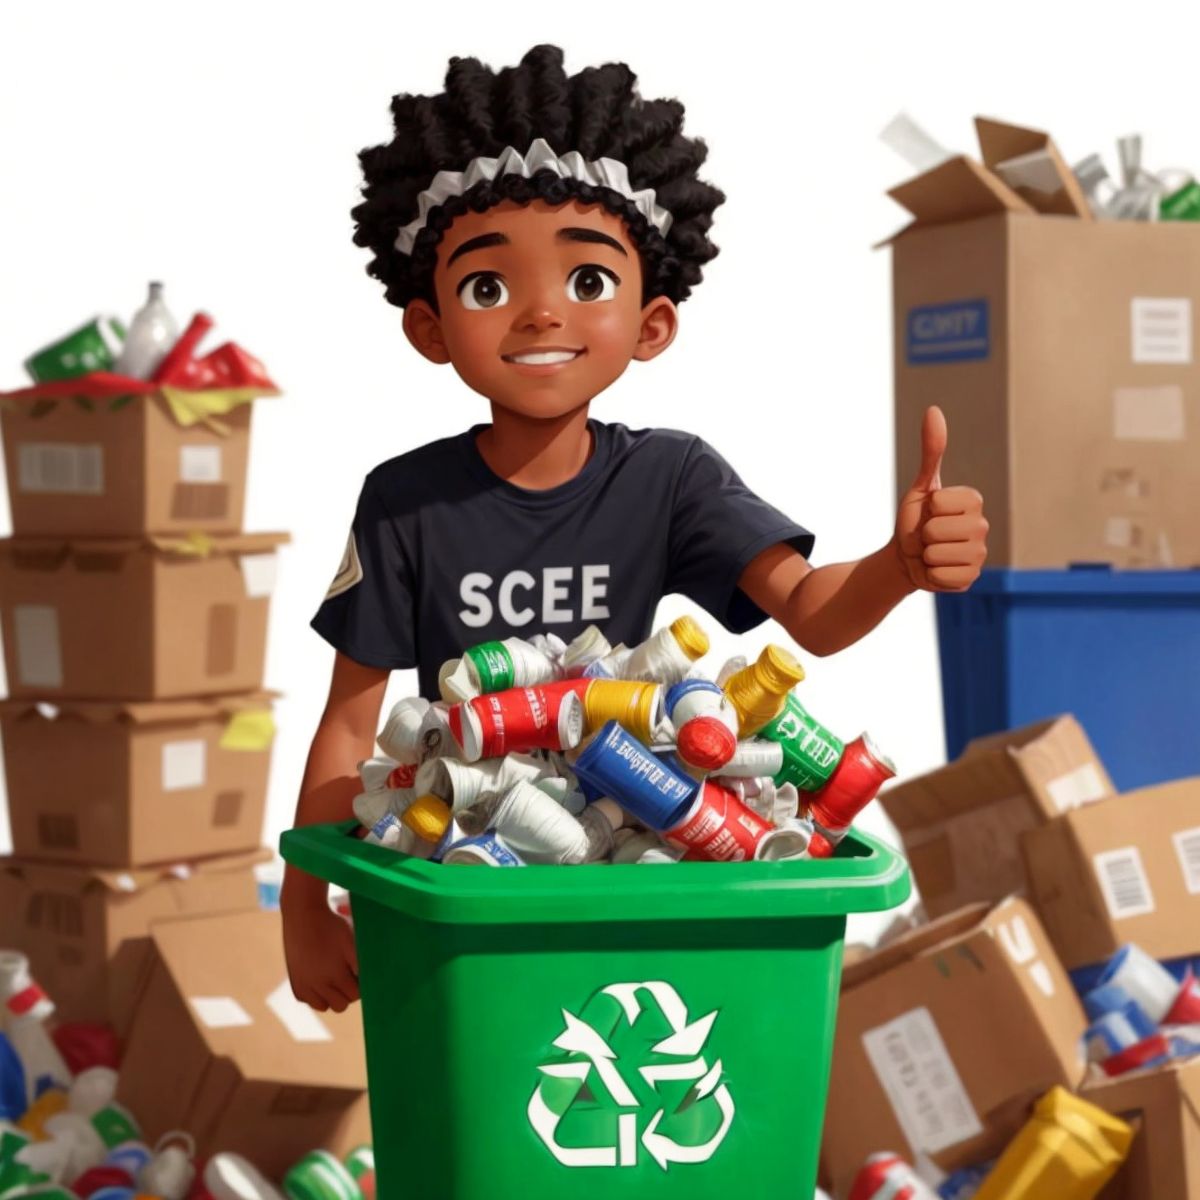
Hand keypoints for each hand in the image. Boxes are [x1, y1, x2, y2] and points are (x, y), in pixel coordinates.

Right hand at [282, 891, 359, 1012]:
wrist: (304, 915)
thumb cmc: (333, 926)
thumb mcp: (352, 942)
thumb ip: (361, 965)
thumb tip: (370, 982)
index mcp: (336, 974)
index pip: (355, 995)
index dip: (360, 984)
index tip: (359, 973)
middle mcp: (318, 984)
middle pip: (340, 1005)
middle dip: (347, 992)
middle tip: (348, 975)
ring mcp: (304, 986)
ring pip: (324, 1006)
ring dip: (331, 996)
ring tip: (335, 978)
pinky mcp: (295, 984)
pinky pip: (309, 1000)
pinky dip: (316, 994)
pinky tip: (320, 978)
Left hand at [893, 405, 987, 592]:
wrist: (905, 558)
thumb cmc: (915, 519)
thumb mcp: (921, 486)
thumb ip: (931, 451)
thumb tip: (933, 410)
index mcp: (974, 501)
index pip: (940, 503)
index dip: (926, 509)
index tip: (930, 512)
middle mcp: (983, 527)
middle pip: (935, 530)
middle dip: (922, 534)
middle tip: (927, 536)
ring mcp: (979, 556)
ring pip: (938, 555)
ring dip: (925, 555)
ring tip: (931, 552)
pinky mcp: (970, 580)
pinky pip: (942, 577)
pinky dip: (930, 575)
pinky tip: (936, 570)